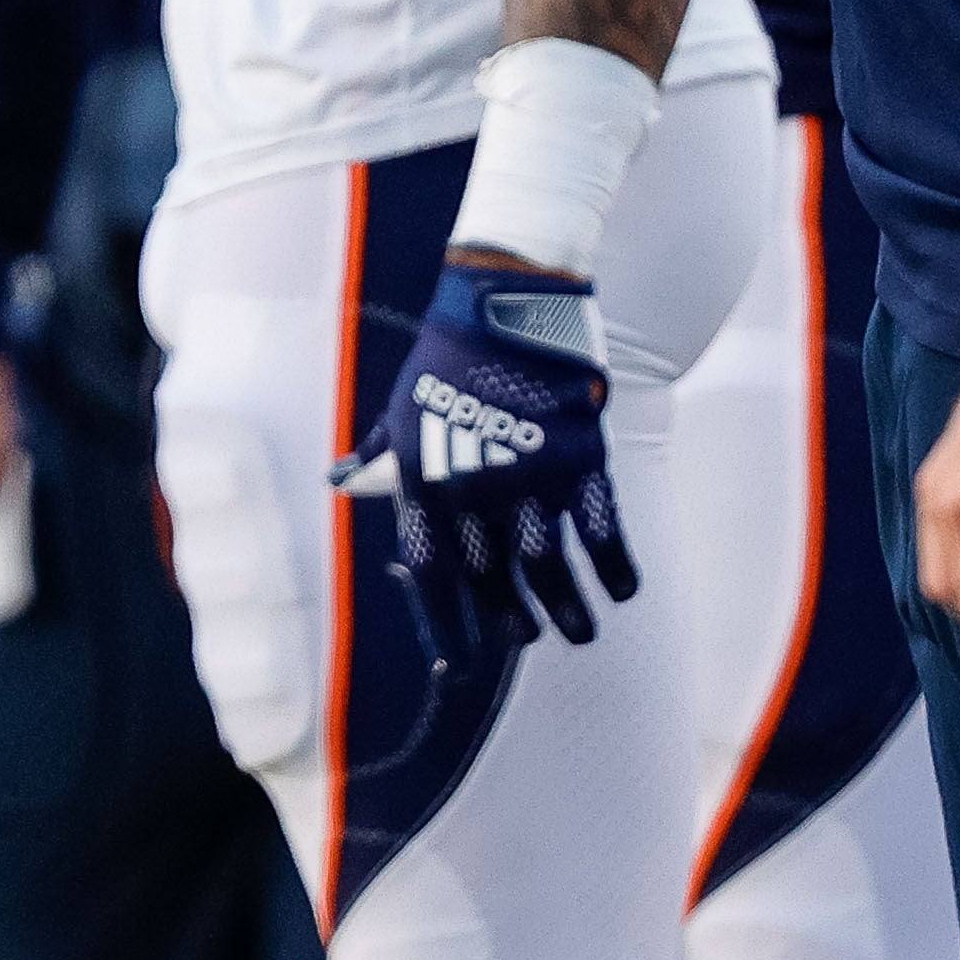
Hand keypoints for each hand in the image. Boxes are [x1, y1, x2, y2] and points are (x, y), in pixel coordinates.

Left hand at [339, 253, 632, 667]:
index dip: (444, 624)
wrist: (507, 294)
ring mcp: (529, 472)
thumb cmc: (449, 351)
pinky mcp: (581, 454)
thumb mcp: (403, 403)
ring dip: (567, 610)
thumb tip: (337, 482)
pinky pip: (602, 529)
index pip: (430, 572)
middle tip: (528, 638)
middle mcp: (472, 484)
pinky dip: (615, 568)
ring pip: (548, 567)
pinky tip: (622, 590)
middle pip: (493, 579)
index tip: (456, 666)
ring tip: (580, 635)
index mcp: (423, 477)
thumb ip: (377, 453)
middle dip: (512, 621)